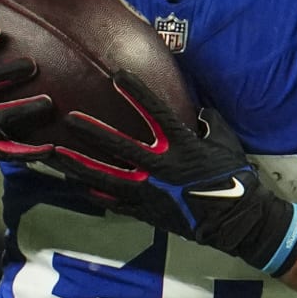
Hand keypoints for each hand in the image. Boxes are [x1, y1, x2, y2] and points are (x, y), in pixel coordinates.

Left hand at [54, 72, 296, 274]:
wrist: (239, 222)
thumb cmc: (236, 178)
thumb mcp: (226, 142)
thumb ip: (210, 122)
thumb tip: (199, 110)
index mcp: (182, 145)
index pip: (155, 112)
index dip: (136, 93)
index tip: (117, 75)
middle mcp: (161, 167)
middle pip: (119, 146)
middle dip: (92, 132)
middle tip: (68, 119)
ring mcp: (151, 192)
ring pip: (107, 177)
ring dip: (80, 165)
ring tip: (56, 156)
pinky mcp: (148, 212)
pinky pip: (115, 202)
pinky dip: (96, 194)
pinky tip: (77, 185)